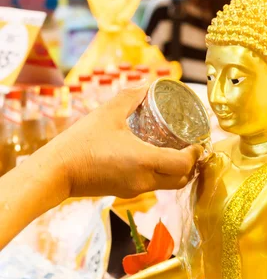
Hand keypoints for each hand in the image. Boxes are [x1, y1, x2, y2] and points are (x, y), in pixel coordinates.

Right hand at [50, 85, 202, 198]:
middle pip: (181, 179)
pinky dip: (162, 175)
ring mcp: (135, 190)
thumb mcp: (108, 113)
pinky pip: (153, 186)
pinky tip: (155, 158)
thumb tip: (148, 85)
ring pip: (168, 185)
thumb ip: (130, 97)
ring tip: (176, 151)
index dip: (195, 154)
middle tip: (190, 147)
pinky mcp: (125, 193)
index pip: (184, 164)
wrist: (57, 172)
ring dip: (177, 172)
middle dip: (191, 165)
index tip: (197, 142)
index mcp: (145, 161)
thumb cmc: (81, 142)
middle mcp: (144, 180)